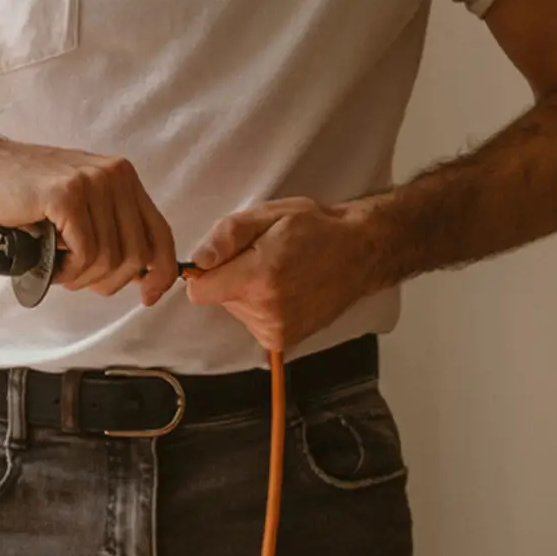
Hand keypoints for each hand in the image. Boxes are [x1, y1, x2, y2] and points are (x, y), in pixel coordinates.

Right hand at [0, 132, 178, 304]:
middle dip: (111, 281)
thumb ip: (111, 232)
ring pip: (111, 258)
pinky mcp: (68, 195)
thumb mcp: (79, 212)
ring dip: (82, 277)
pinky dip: (68, 270)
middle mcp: (115, 176)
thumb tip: (141, 275)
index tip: (148, 297)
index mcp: (124, 179)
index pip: (161, 234)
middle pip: (137, 254)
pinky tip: (49, 263)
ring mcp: (93, 182)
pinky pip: (86, 253)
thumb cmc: (21, 199)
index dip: (161, 273)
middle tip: (79, 280)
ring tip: (58, 268)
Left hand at [185, 197, 376, 351]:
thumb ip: (228, 235)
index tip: (225, 258)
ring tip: (279, 274)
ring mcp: (277, 330)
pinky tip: (286, 292)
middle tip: (264, 259)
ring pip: (237, 311)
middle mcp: (266, 310)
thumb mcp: (269, 214)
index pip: (199, 291)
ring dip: (249, 293)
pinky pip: (253, 323)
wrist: (358, 254)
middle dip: (233, 279)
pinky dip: (263, 308)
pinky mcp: (284, 341)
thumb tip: (198, 260)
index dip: (206, 273)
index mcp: (258, 277)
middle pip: (219, 299)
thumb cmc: (314, 228)